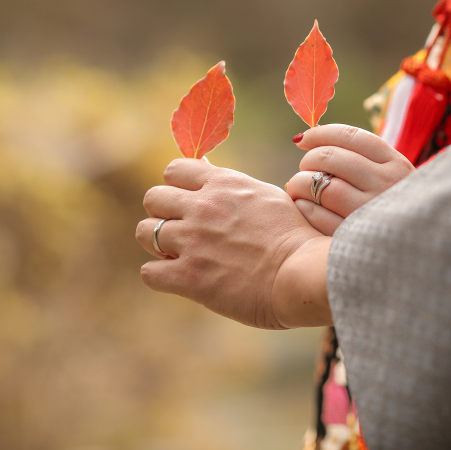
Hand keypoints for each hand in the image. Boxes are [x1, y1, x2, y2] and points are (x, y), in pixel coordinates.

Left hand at [136, 158, 332, 328]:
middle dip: (163, 213)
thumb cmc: (297, 238)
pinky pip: (150, 272)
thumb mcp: (268, 197)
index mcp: (223, 184)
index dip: (178, 187)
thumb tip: (209, 172)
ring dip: (157, 243)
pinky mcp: (189, 276)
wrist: (305, 273)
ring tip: (178, 254)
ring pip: (145, 232)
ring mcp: (193, 241)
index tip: (188, 202)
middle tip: (181, 230)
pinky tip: (178, 279)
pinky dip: (160, 275)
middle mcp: (203, 207)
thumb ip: (235, 187)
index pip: (174, 170)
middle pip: (153, 198)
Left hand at [287, 124, 413, 234]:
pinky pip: (317, 216)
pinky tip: (303, 206)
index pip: (350, 136)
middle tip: (305, 168)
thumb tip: (307, 138)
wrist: (415, 247)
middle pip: (331, 158)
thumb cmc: (390, 207)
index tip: (303, 139)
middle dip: (309, 159)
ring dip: (300, 183)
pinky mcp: (354, 237)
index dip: (320, 133)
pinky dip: (304, 207)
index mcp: (396, 165)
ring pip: (322, 186)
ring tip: (298, 187)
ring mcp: (371, 212)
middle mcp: (386, 185)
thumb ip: (362, 159)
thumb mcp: (392, 178)